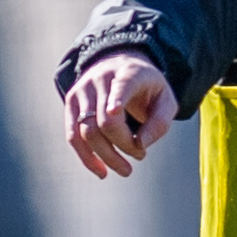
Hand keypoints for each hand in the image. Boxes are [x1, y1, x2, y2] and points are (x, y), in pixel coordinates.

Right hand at [65, 55, 174, 179]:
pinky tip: (101, 171)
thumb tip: (140, 145)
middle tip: (141, 156)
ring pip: (87, 131)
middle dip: (124, 145)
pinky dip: (86, 157)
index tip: (114, 110)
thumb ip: (160, 122)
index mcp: (129, 72)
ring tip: (125, 170)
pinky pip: (73, 135)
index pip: (121, 86)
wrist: (120, 65)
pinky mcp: (71, 102)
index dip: (117, 98)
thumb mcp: (165, 100)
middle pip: (106, 121)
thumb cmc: (147, 89)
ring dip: (107, 156)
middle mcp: (101, 78)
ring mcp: (82, 89)